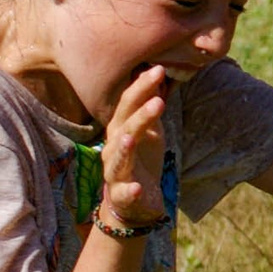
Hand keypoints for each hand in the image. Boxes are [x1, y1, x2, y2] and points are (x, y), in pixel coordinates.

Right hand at [101, 66, 167, 227]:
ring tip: (132, 138)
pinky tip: (137, 188)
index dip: (141, 88)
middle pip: (124, 129)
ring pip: (119, 159)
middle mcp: (113, 149)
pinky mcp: (122, 196)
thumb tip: (156, 72)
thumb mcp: (149, 130)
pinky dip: (130, 191)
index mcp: (120, 130)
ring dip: (125, 148)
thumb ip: (150, 105)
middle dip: (139, 115)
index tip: (158, 69)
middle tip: (158, 101)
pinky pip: (124, 193)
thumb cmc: (140, 159)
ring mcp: (115, 173)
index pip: (127, 106)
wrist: (133, 201)